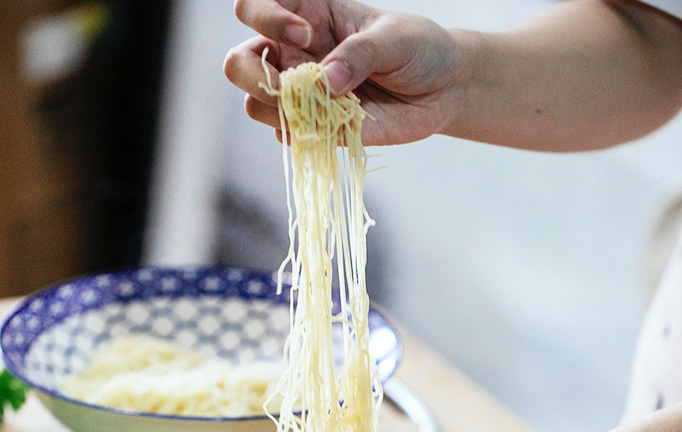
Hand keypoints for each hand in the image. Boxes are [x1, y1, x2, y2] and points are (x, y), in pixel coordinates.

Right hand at [224, 0, 464, 144]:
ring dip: (280, 110)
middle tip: (293, 84)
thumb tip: (327, 82)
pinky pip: (288, 136)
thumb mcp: (395, 38)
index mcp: (305, 12)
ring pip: (256, 104)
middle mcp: (292, 53)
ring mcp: (300, 93)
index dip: (265, 17)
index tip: (305, 34)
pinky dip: (305, 135)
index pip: (252, 6)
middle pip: (239, 63)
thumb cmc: (417, 49)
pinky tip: (337, 126)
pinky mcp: (315, 128)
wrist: (443, 90)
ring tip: (323, 109)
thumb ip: (360, 54)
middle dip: (255, 74)